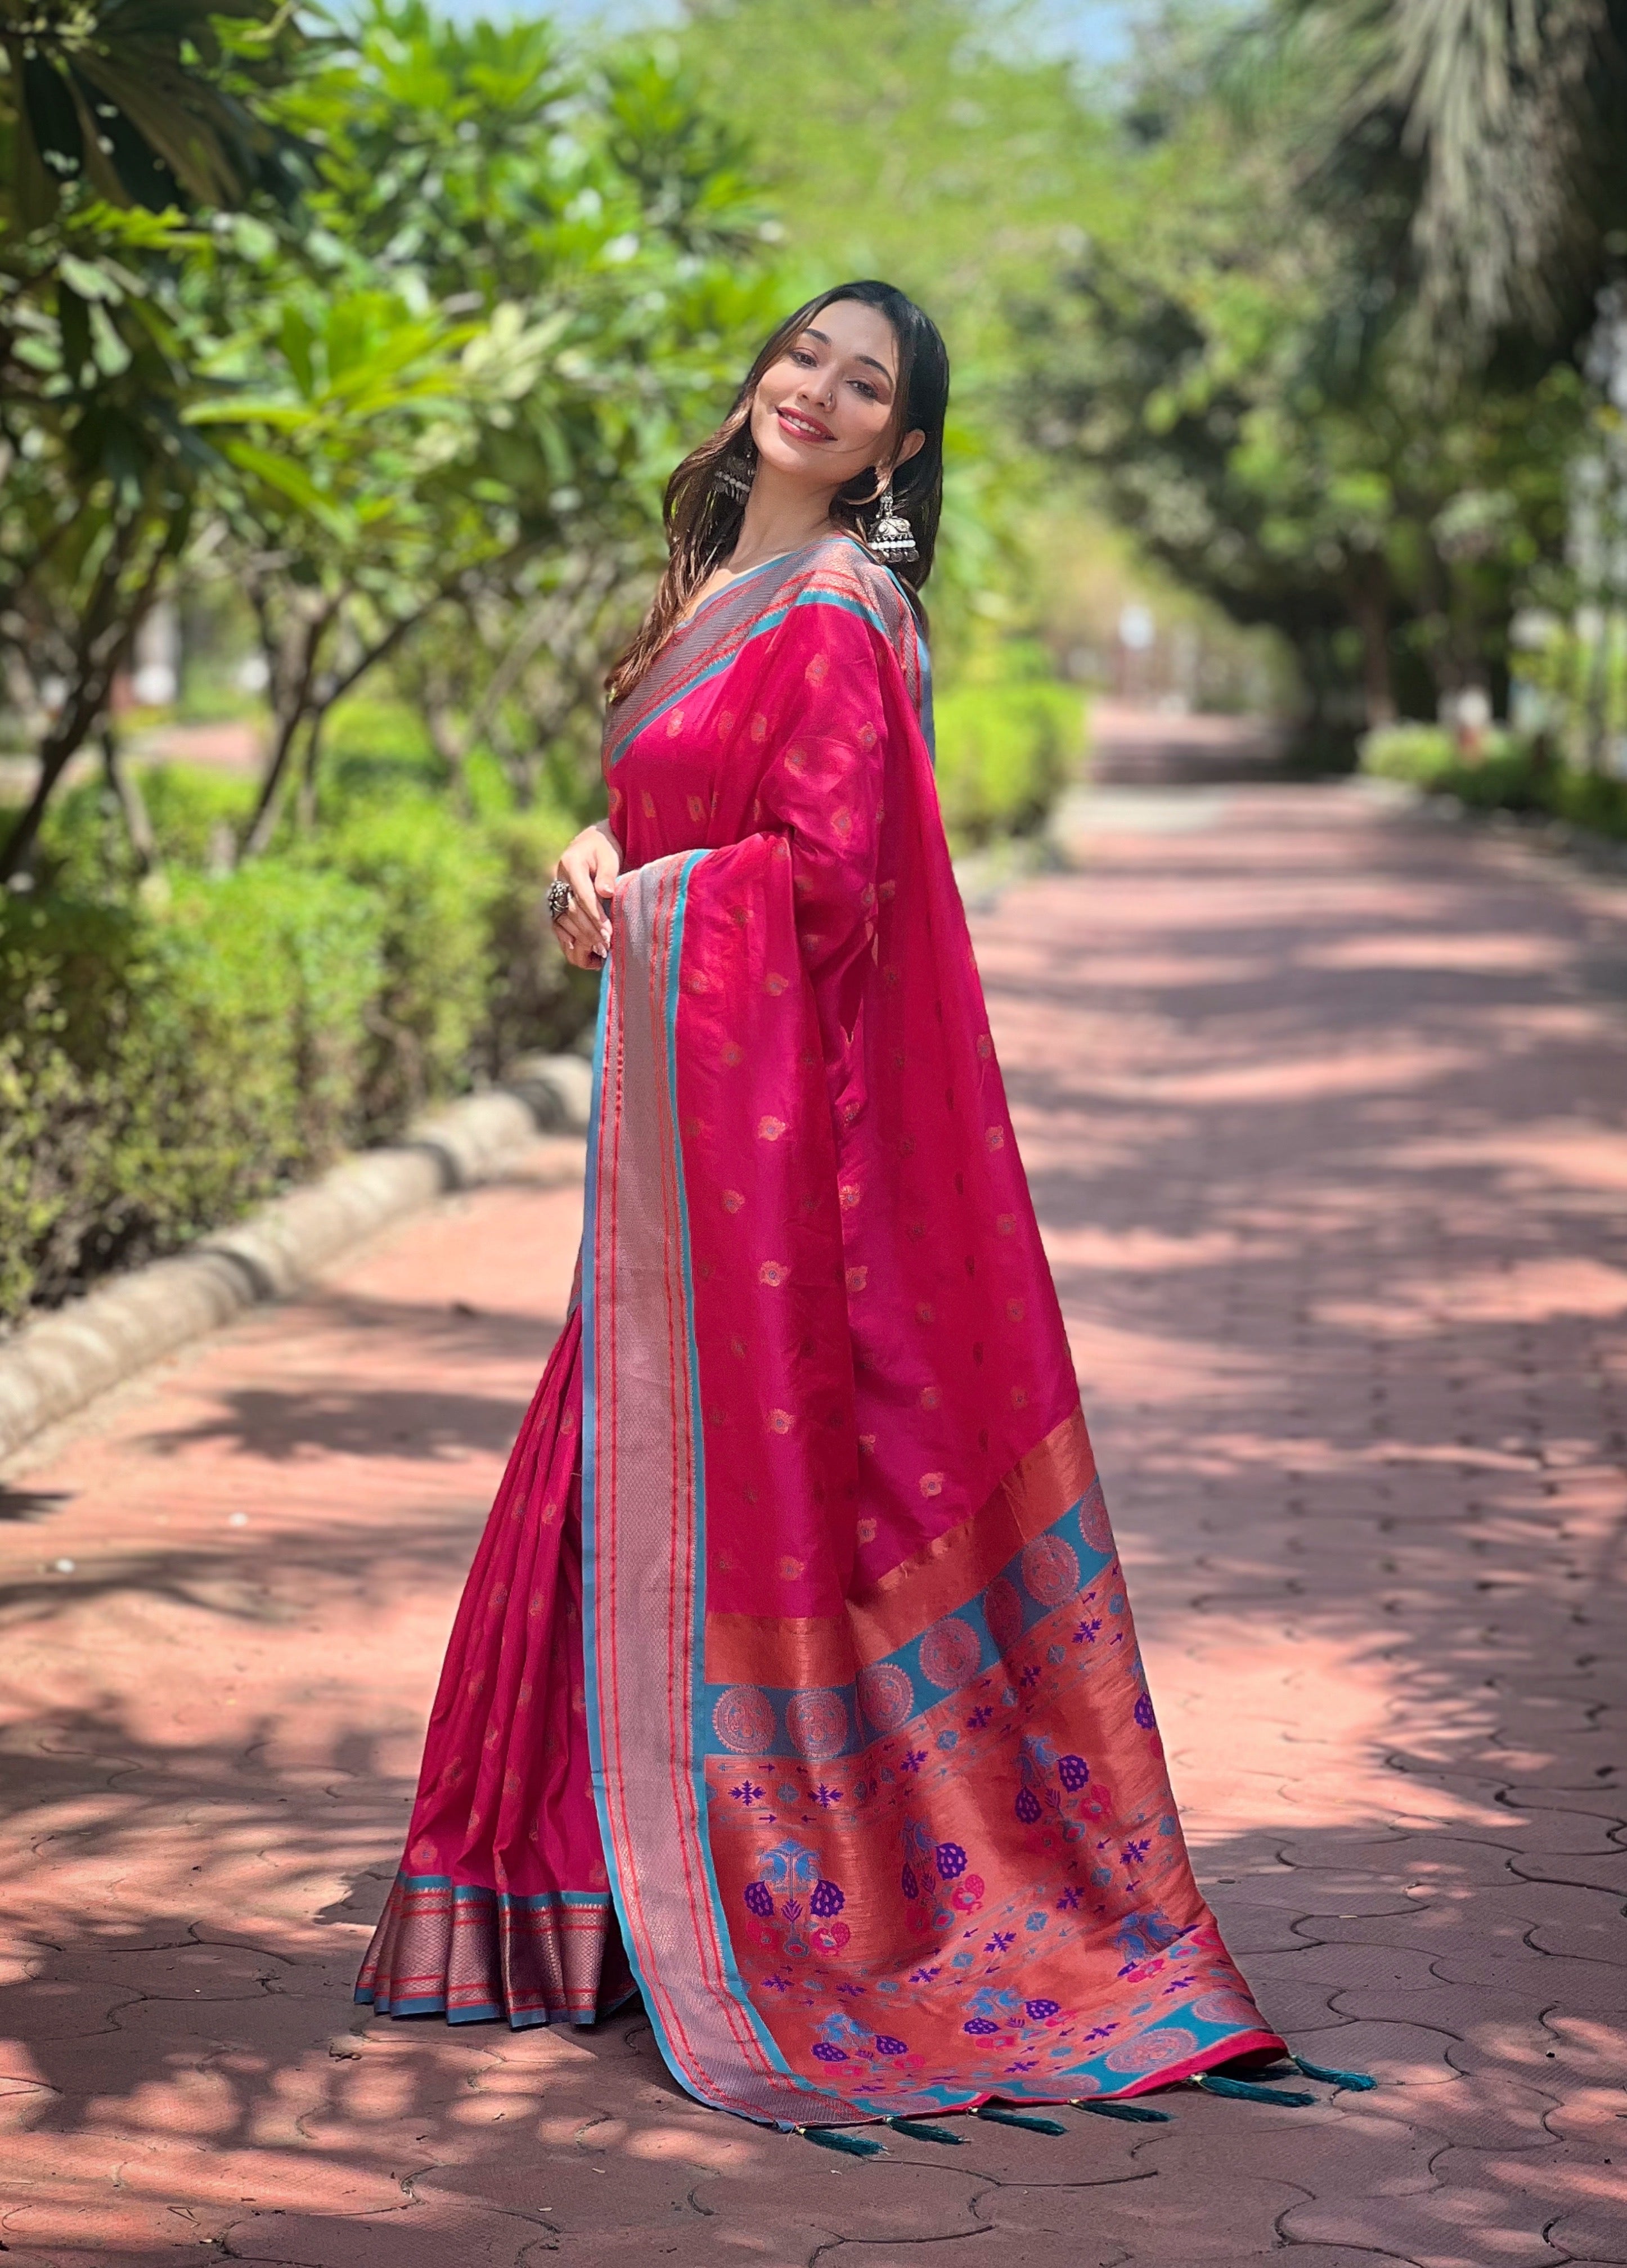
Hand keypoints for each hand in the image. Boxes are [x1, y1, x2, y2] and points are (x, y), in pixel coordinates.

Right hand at [551, 820, 620, 968]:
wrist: (589, 846)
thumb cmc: (604, 850)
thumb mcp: (609, 856)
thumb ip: (607, 873)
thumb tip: (606, 893)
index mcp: (571, 864)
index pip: (583, 895)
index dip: (595, 915)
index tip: (608, 932)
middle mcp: (559, 880)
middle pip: (572, 911)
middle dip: (589, 930)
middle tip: (606, 946)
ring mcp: (555, 893)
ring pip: (564, 921)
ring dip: (581, 939)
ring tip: (600, 953)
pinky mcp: (556, 904)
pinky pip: (559, 926)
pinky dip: (569, 941)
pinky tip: (582, 953)